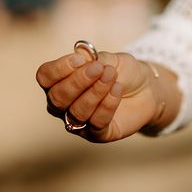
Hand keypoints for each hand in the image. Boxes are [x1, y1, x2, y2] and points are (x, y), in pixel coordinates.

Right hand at [36, 51, 178, 141]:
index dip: (59, 68)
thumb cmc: (121, 71)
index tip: (81, 59)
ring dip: (96, 91)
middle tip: (100, 68)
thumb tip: (79, 56)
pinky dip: (108, 104)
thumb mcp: (107, 58)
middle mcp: (63, 104)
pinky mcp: (97, 134)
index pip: (45, 77)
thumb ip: (92, 58)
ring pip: (77, 111)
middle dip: (79, 81)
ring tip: (112, 76)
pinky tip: (117, 90)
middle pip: (57, 97)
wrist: (147, 88)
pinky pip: (96, 123)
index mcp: (59, 81)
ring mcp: (78, 121)